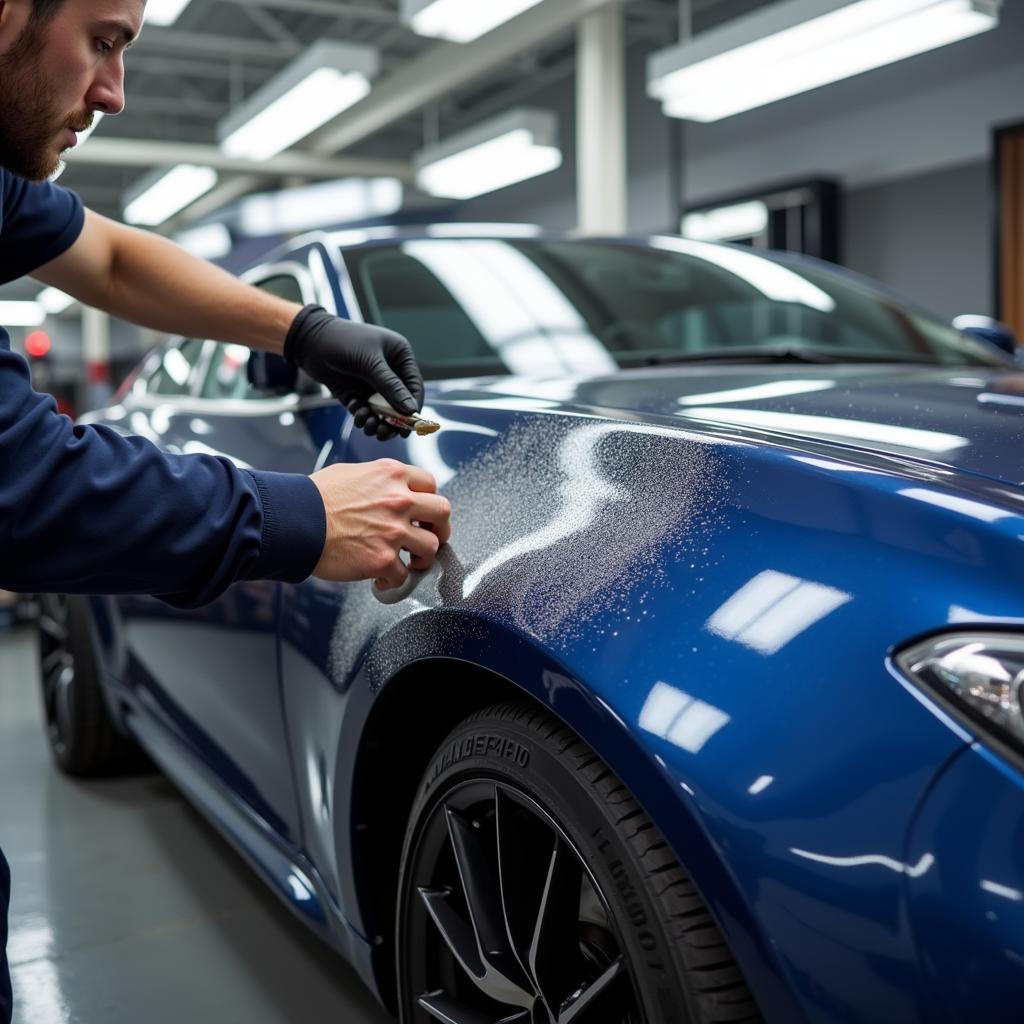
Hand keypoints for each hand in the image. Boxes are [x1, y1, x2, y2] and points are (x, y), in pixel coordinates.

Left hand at [285, 305, 424, 440]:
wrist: (308, 340)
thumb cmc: (342, 341)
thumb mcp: (370, 363)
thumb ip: (391, 387)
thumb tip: (411, 410)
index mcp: (399, 356)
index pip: (414, 387)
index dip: (413, 408)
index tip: (408, 427)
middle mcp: (389, 371)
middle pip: (399, 403)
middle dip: (392, 420)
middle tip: (384, 433)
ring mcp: (372, 382)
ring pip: (382, 410)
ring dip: (376, 421)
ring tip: (368, 426)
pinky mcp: (356, 392)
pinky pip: (365, 410)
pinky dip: (362, 415)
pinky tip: (356, 413)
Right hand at [309, 459, 451, 588]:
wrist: (295, 521)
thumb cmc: (314, 498)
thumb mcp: (351, 473)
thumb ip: (378, 481)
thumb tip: (386, 491)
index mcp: (391, 475)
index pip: (430, 484)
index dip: (429, 501)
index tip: (424, 512)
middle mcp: (398, 500)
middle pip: (442, 512)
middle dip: (439, 527)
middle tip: (430, 536)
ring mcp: (394, 531)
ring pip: (431, 547)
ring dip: (422, 557)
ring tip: (410, 561)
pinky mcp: (382, 559)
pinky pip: (404, 575)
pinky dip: (394, 580)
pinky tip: (383, 579)